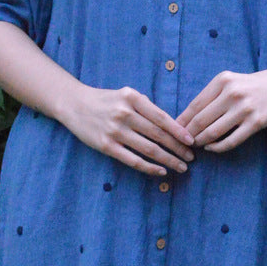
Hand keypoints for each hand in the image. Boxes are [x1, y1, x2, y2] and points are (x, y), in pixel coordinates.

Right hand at [60, 83, 194, 176]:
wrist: (74, 104)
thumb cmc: (106, 100)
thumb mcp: (126, 94)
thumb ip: (147, 107)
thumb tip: (172, 125)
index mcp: (132, 98)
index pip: (162, 118)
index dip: (179, 131)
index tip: (192, 141)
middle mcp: (125, 114)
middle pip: (158, 135)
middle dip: (178, 148)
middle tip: (191, 158)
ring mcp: (115, 131)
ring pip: (148, 149)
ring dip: (168, 160)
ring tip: (181, 167)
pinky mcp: (106, 146)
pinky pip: (133, 160)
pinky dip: (149, 167)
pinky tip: (161, 171)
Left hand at [177, 67, 266, 153]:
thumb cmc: (251, 85)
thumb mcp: (230, 82)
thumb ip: (211, 96)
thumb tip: (186, 118)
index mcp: (222, 80)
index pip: (195, 105)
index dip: (182, 121)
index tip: (174, 130)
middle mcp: (232, 93)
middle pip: (201, 120)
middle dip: (189, 134)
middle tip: (183, 142)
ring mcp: (244, 109)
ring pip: (213, 132)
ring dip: (201, 142)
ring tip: (196, 145)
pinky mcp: (256, 122)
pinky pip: (231, 141)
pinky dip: (218, 147)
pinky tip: (212, 148)